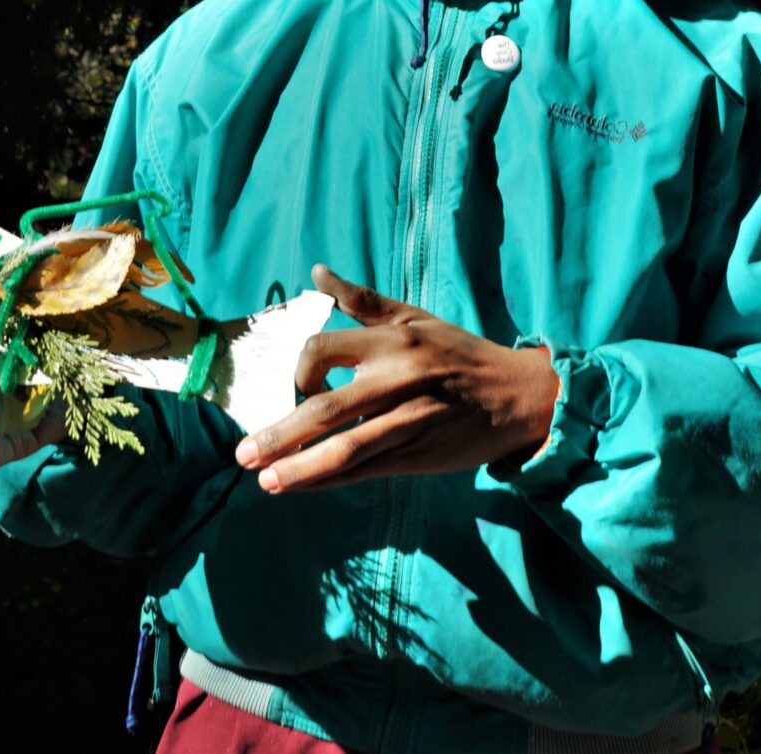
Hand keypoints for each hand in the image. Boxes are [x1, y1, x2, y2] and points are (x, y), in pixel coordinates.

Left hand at [233, 265, 558, 492]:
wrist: (518, 396)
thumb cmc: (459, 352)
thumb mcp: (413, 317)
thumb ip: (361, 301)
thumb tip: (315, 273)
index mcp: (391, 342)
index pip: (324, 351)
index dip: (299, 370)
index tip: (296, 385)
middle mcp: (396, 381)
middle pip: (325, 410)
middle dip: (279, 434)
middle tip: (242, 453)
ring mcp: (407, 423)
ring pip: (344, 451)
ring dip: (299, 469)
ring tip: (264, 481)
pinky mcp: (417, 457)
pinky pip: (365, 471)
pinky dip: (329, 481)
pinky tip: (300, 487)